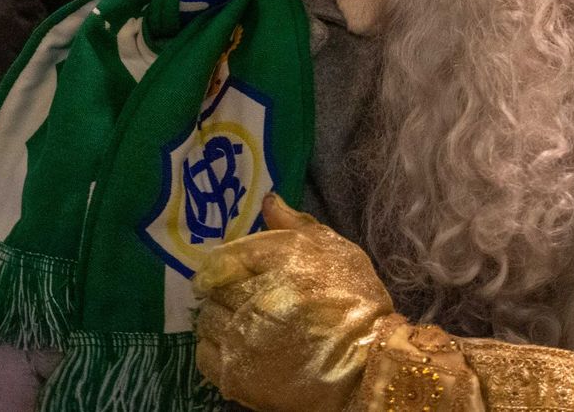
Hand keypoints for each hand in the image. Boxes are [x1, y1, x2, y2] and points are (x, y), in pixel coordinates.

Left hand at [194, 195, 399, 411]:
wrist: (368, 360)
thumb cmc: (355, 299)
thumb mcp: (334, 249)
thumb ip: (296, 224)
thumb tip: (269, 201)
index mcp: (277, 259)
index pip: (224, 257)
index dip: (222, 265)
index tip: (227, 274)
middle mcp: (254, 296)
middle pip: (214, 289)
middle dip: (226, 292)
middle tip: (247, 301)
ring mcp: (242, 337)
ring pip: (207, 321)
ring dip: (221, 321)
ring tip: (245, 326)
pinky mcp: (237, 372)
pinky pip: (206, 355)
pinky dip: (215, 350)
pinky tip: (238, 349)